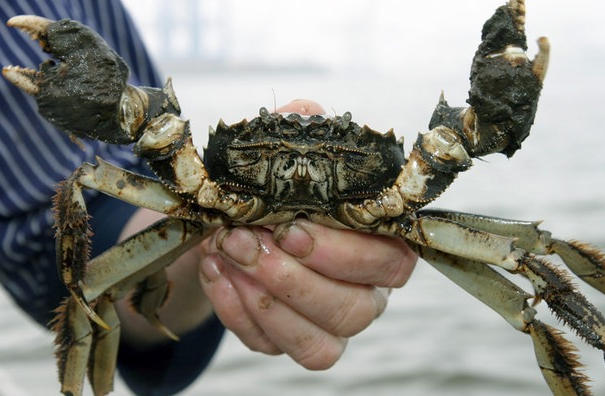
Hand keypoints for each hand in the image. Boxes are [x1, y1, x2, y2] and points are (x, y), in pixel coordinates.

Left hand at [199, 99, 416, 368]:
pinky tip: (214, 269)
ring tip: (225, 251)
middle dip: (295, 279)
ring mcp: (327, 323)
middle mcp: (364, 291)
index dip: (344, 252)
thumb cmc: (269, 188)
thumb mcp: (282, 151)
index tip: (290, 227)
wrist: (222, 223)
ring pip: (319, 343)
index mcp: (378, 243)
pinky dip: (236, 311)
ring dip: (266, 299)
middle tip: (245, 240)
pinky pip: (271, 346)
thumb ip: (301, 131)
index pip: (391, 261)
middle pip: (356, 309)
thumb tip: (305, 116)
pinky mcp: (288, 341)